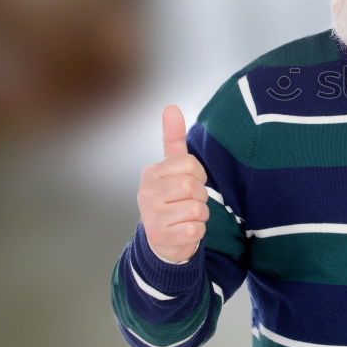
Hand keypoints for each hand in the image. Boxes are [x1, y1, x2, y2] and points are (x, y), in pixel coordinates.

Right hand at [137, 104, 209, 262]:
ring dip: (200, 215)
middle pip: (193, 187)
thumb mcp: (172, 167)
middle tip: (189, 202)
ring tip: (186, 216)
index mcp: (151, 173)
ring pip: (197, 209)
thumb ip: (173, 138)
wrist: (161, 239)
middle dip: (200, 196)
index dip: (199, 175)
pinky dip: (197, 231)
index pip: (190, 164)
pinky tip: (184, 230)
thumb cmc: (171, 198)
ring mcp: (151, 216)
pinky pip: (195, 230)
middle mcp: (146, 193)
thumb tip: (170, 107)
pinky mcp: (161, 237)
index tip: (190, 182)